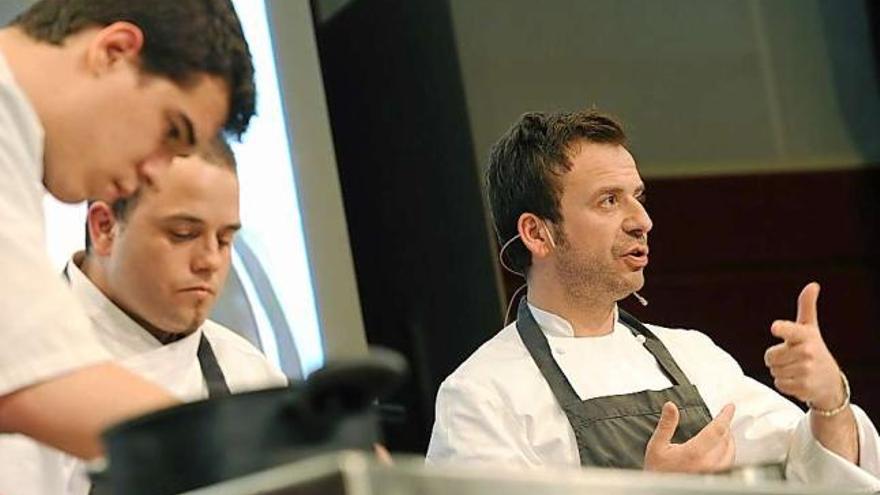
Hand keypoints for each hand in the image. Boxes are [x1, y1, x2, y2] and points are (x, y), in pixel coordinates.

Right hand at [644, 402, 735, 472]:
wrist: (658, 490)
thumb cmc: (658, 471)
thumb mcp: (656, 445)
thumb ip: (666, 425)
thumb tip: (671, 406)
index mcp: (694, 453)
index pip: (717, 430)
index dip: (725, 416)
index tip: (729, 407)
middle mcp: (707, 464)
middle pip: (726, 440)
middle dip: (725, 427)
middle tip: (723, 418)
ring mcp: (712, 473)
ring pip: (730, 453)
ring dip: (729, 440)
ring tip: (725, 432)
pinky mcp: (714, 478)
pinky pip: (728, 463)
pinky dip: (729, 452)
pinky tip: (724, 449)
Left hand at [764, 282, 843, 409]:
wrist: (830, 381)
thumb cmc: (814, 349)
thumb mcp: (810, 328)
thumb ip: (807, 307)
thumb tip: (812, 285)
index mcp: (805, 336)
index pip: (791, 331)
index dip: (782, 329)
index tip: (775, 327)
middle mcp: (807, 353)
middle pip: (769, 356)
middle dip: (776, 358)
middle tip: (791, 357)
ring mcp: (806, 371)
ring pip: (773, 370)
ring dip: (780, 371)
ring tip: (796, 368)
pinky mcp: (803, 387)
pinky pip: (778, 383)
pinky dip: (784, 383)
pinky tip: (797, 380)